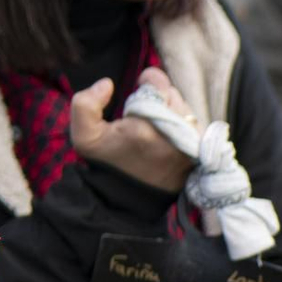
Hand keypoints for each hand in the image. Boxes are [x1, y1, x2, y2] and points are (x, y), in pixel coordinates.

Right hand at [69, 70, 193, 192]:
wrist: (126, 200)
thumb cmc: (106, 163)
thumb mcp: (83, 136)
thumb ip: (85, 103)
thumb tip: (107, 84)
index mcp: (145, 129)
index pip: (158, 84)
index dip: (148, 82)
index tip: (140, 87)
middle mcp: (172, 137)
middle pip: (174, 95)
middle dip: (160, 98)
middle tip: (145, 113)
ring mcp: (189, 148)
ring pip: (186, 109)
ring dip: (172, 111)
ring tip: (156, 125)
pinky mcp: (198, 157)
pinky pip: (196, 127)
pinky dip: (184, 126)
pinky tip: (169, 134)